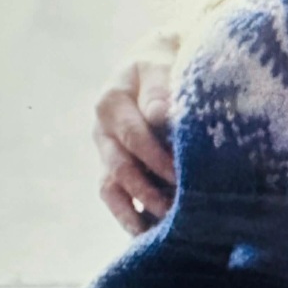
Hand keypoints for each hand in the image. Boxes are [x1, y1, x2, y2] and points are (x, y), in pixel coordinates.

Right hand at [93, 30, 180, 233]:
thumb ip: (160, 86)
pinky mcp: (113, 163)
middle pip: (122, 167)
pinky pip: (114, 195)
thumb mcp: (162, 60)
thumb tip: (159, 116)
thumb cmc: (166, 56)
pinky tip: (148, 233)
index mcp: (111, 100)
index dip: (158, 157)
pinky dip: (129, 215)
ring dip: (137, 209)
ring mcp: (106, 149)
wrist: (160, 54)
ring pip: (113, 187)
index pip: (135, 135)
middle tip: (179, 208)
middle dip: (150, 191)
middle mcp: (103, 129)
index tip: (184, 174)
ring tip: (162, 231)